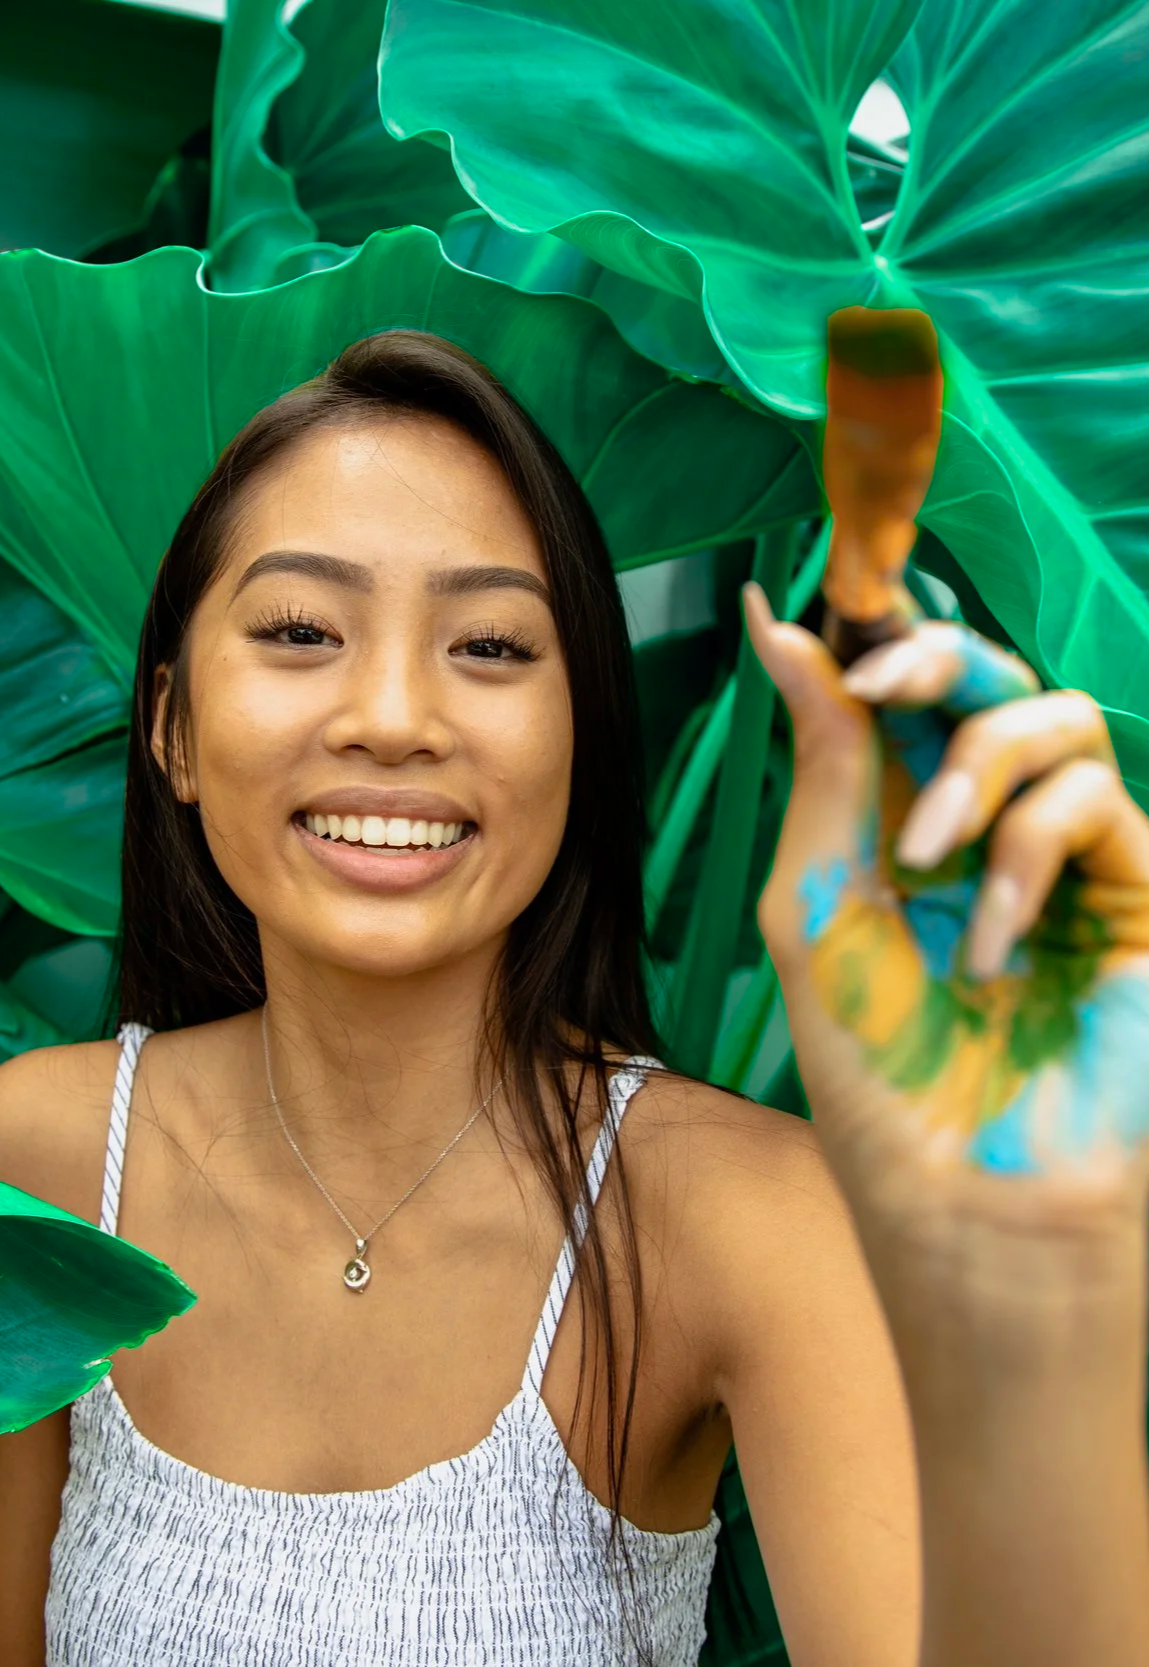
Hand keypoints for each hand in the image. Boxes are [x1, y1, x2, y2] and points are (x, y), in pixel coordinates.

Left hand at [743, 582, 1148, 1268]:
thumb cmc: (877, 1070)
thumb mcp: (821, 901)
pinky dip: (1030, 853)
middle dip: (937, 659)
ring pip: (1060, 718)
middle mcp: (990, 829)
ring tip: (924, 861)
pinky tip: (992, 947)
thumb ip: (823, 763)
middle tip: (888, 680)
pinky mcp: (1140, 896)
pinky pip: (1100, 804)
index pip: (910, 695)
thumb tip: (777, 621)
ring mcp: (1071, 859)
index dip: (881, 641)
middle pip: (991, 679)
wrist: (963, 1204)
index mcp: (904, 826)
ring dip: (980, 767)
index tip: (834, 620)